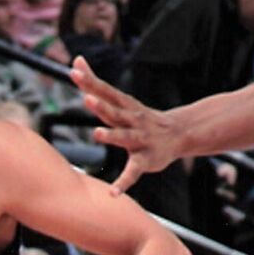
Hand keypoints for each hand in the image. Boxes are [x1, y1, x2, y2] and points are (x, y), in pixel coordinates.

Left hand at [70, 56, 180, 193]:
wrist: (179, 133)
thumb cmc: (140, 118)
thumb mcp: (119, 100)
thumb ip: (95, 84)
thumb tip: (76, 61)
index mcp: (124, 106)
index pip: (105, 91)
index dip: (90, 82)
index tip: (74, 70)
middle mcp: (132, 120)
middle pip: (114, 111)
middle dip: (100, 105)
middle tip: (87, 98)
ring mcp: (140, 139)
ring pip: (125, 136)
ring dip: (112, 135)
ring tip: (97, 134)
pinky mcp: (145, 160)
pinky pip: (133, 172)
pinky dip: (123, 183)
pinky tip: (112, 193)